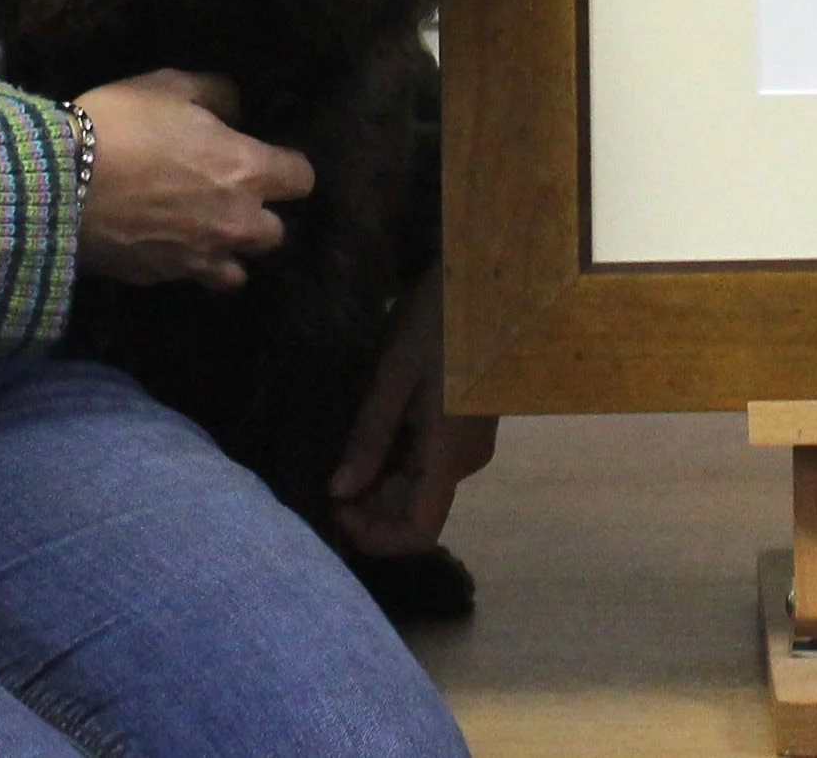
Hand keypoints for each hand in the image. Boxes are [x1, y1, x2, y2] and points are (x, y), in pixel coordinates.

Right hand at [69, 68, 315, 291]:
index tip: (265, 159)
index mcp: (246, 170)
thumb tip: (237, 110)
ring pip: (239, 270)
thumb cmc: (120, 124)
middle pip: (276, 233)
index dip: (286, 168)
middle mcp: (234, 221)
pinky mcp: (163, 278)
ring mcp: (199, 256)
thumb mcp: (171, 85)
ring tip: (205, 231)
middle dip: (259, 215)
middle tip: (230, 196)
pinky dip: (189, 267)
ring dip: (229, 251)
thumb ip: (217, 95)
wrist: (57, 182)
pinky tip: (168, 245)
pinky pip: (193, 280)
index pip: (301, 179)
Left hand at [328, 264, 499, 555]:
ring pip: (418, 485)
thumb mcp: (394, 375)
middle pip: (414, 509)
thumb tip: (340, 492)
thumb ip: (370, 438)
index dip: (375, 537)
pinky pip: (427, 460)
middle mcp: (464, 461)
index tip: (335, 506)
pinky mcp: (465, 425)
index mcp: (449, 455)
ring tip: (340, 449)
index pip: (419, 533)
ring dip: (377, 482)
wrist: (491, 279)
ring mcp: (468, 444)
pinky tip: (369, 431)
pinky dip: (393, 460)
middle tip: (325, 474)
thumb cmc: (440, 322)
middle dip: (367, 505)